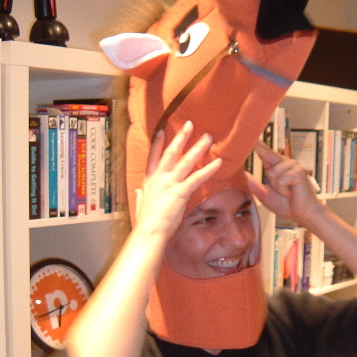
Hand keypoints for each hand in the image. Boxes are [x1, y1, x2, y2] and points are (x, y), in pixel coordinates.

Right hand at [134, 121, 221, 239]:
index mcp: (150, 182)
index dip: (158, 144)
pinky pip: (197, 178)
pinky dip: (209, 169)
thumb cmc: (146, 223)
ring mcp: (170, 184)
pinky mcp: (180, 192)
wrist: (149, 232)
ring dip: (198, 148)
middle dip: (181, 138)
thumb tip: (137, 191)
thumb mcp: (140, 206)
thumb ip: (140, 197)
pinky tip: (218, 162)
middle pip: (172, 153)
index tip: (162, 130)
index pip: (153, 158)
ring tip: (208, 137)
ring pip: (186, 161)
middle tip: (190, 124)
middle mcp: (160, 179)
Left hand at [246, 140, 321, 223]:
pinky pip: (281, 180)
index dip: (257, 143)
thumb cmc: (285, 205)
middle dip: (270, 179)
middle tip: (283, 192)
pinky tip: (292, 192)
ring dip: (277, 187)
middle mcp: (285, 162)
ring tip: (287, 192)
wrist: (301, 214)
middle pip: (267, 158)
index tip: (249, 133)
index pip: (264, 152)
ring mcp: (293, 165)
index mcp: (276, 167)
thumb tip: (242, 175)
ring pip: (272, 173)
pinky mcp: (299, 171)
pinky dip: (284, 190)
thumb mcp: (264, 194)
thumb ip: (253, 184)